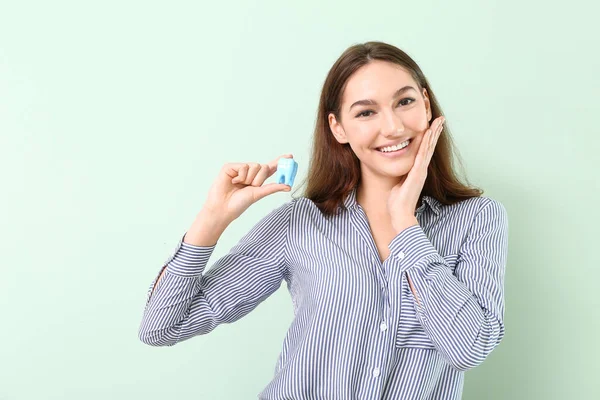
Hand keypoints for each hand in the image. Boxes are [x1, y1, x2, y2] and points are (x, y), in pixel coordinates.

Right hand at [202, 154, 293, 222]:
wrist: (223, 208)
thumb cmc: (239, 204)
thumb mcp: (258, 194)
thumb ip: (272, 188)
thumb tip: (289, 186)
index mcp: (257, 180)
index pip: (271, 168)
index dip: (280, 162)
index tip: (291, 157)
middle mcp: (249, 173)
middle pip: (264, 167)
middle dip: (260, 178)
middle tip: (251, 186)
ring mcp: (240, 169)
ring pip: (255, 165)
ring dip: (250, 179)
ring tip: (240, 185)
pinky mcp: (231, 167)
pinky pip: (244, 166)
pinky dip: (241, 176)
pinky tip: (233, 181)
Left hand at [388, 116, 444, 232]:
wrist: (400, 213)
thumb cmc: (397, 201)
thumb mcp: (398, 184)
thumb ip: (401, 177)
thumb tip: (398, 173)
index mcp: (417, 170)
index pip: (425, 150)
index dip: (429, 138)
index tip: (433, 126)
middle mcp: (421, 169)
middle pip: (430, 146)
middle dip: (435, 132)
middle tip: (441, 119)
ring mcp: (421, 170)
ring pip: (428, 148)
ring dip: (434, 134)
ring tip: (439, 122)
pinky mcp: (417, 173)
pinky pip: (422, 155)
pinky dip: (426, 144)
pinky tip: (428, 133)